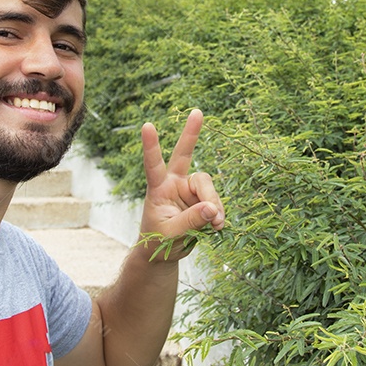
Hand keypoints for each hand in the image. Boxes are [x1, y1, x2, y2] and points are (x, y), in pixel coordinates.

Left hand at [138, 109, 224, 261]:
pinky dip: (219, 214)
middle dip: (191, 134)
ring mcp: (189, 190)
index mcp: (158, 189)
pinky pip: (216, 201)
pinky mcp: (202, 200)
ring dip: (214, 204)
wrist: (164, 253)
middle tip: (197, 112)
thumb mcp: (170, 235)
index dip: (151, 146)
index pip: (153, 165)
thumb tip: (212, 209)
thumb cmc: (158, 241)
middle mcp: (174, 183)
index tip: (147, 125)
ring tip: (216, 225)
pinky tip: (217, 227)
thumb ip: (190, 221)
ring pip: (208, 186)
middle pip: (184, 155)